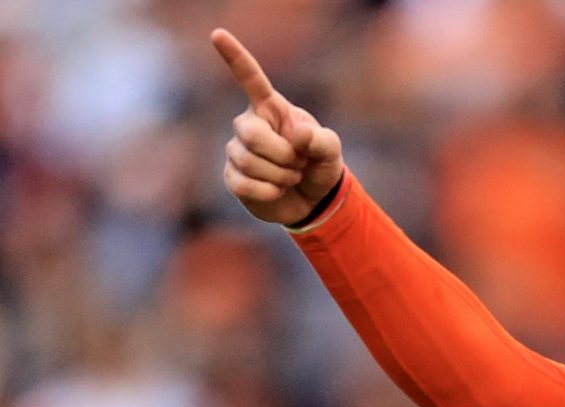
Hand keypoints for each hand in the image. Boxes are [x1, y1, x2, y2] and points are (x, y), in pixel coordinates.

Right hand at [211, 28, 344, 225]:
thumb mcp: (330, 151)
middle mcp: (249, 124)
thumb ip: (322, 141)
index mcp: (271, 108)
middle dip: (282, 154)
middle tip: (299, 164)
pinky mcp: (232, 177)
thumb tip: (299, 136)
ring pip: (248, 160)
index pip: (251, 79)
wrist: (313, 199)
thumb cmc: (319, 165)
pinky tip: (277, 191)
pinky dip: (269, 192)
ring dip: (280, 175)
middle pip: (249, 133)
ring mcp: (237, 150)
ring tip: (291, 176)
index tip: (217, 34)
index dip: (235, 57)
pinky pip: (244, 184)